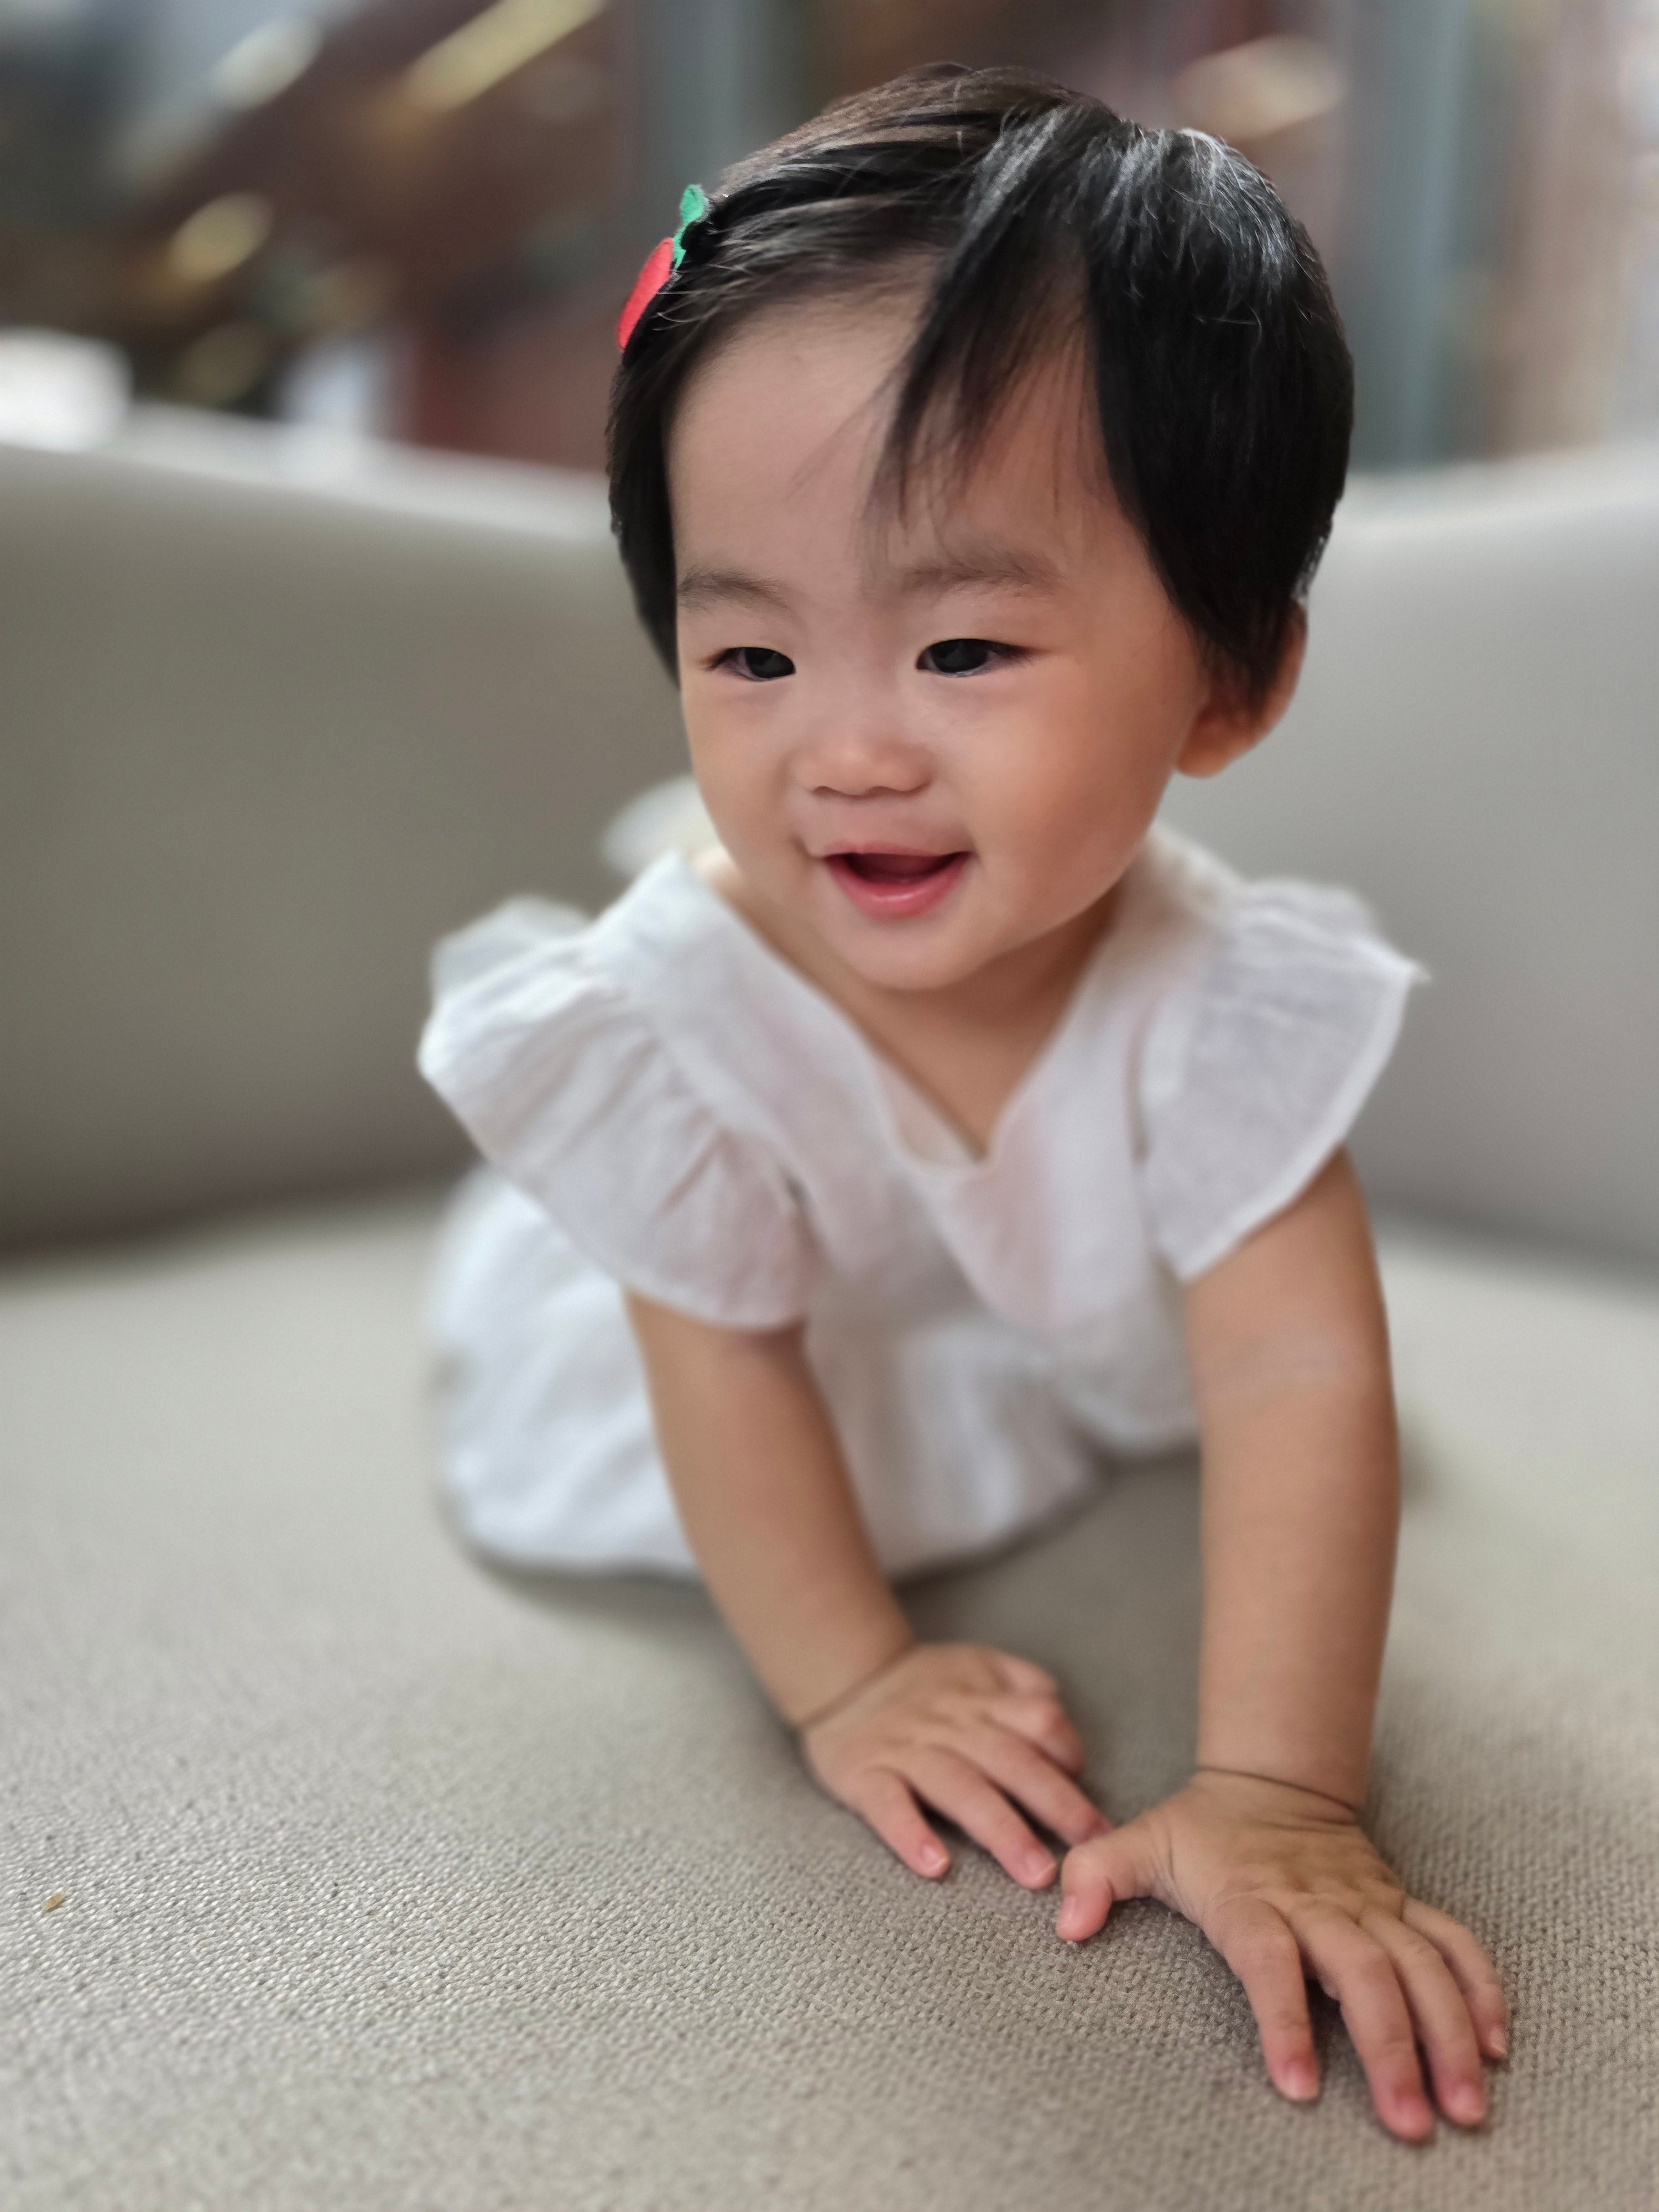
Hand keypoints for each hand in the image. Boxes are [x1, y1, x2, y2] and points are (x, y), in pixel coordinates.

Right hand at [800, 1642, 1109, 1887]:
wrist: (845, 1679)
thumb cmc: (926, 1686)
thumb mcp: (978, 1667)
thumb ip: (1024, 1687)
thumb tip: (1062, 1717)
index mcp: (982, 1700)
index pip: (1038, 1720)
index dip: (1068, 1755)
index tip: (1092, 1805)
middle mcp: (950, 1723)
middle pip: (1009, 1760)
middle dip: (1053, 1804)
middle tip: (1089, 1851)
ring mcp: (905, 1748)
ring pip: (959, 1786)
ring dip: (1000, 1829)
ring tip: (1034, 1872)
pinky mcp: (863, 1774)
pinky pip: (887, 1803)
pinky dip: (910, 1833)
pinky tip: (935, 1866)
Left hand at [1055, 1770, 1507, 2139]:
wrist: (1269, 1777)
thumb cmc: (1200, 1828)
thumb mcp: (1139, 1841)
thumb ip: (1096, 1874)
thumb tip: (1063, 1918)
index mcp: (1251, 1896)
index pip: (1271, 1959)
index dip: (1284, 2018)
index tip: (1298, 2085)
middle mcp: (1317, 1902)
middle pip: (1363, 1972)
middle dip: (1390, 2048)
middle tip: (1409, 2122)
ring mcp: (1365, 1902)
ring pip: (1419, 1963)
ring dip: (1448, 2032)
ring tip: (1466, 2103)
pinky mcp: (1398, 1902)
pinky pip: (1449, 1939)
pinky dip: (1478, 1986)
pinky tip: (1496, 2042)